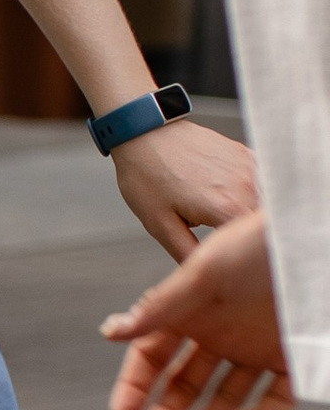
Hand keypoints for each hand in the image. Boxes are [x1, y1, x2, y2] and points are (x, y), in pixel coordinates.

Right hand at [105, 207, 294, 409]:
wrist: (319, 238)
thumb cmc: (261, 241)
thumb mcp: (205, 271)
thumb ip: (159, 308)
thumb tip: (110, 332)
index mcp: (192, 308)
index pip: (152, 354)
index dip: (135, 384)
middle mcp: (221, 330)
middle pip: (185, 380)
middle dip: (167, 407)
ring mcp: (256, 347)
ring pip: (226, 395)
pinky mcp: (293, 359)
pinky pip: (275, 399)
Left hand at [106, 118, 260, 262]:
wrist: (144, 132)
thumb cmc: (147, 176)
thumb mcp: (160, 225)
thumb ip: (188, 254)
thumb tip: (203, 278)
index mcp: (227, 208)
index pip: (254, 245)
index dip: (246, 259)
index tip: (234, 265)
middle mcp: (247, 186)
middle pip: (262, 226)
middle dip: (250, 239)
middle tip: (228, 246)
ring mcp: (251, 167)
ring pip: (264, 204)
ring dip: (251, 217)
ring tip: (227, 222)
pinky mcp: (247, 155)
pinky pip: (261, 183)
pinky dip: (252, 196)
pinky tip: (231, 199)